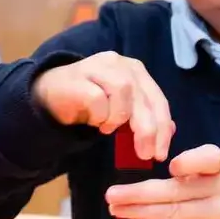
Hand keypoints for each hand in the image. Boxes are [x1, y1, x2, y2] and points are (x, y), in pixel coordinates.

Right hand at [33, 52, 173, 160]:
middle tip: (144, 154)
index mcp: (136, 71)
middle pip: (144, 99)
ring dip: (118, 119)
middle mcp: (120, 64)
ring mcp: (99, 66)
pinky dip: (99, 116)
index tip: (160, 154)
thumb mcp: (120, 111)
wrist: (49, 94)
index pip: (158, 100)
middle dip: (147, 131)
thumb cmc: (89, 103)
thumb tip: (170, 130)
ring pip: (123, 94)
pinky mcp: (79, 76)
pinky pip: (98, 100)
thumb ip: (143, 117)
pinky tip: (94, 121)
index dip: (162, 128)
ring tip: (107, 129)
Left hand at [105, 144, 219, 218]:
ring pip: (173, 214)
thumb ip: (189, 160)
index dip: (190, 163)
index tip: (171, 167)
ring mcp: (216, 215)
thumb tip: (147, 144)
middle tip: (111, 194)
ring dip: (140, 213)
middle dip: (139, 194)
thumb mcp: (215, 166)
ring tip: (116, 209)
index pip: (207, 159)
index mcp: (219, 166)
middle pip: (177, 192)